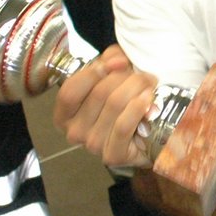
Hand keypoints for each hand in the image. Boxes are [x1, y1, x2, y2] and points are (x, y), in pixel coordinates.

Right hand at [52, 44, 157, 168]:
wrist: (146, 140)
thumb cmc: (124, 107)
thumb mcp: (111, 78)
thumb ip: (109, 61)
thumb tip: (115, 59)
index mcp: (65, 114)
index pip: (70, 89)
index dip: (93, 71)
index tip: (118, 62)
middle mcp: (74, 131)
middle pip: (98, 93)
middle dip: (125, 77)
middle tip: (143, 74)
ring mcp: (93, 145)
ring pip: (114, 105)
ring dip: (137, 88)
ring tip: (149, 84)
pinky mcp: (113, 155)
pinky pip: (123, 125)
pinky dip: (138, 108)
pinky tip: (148, 99)